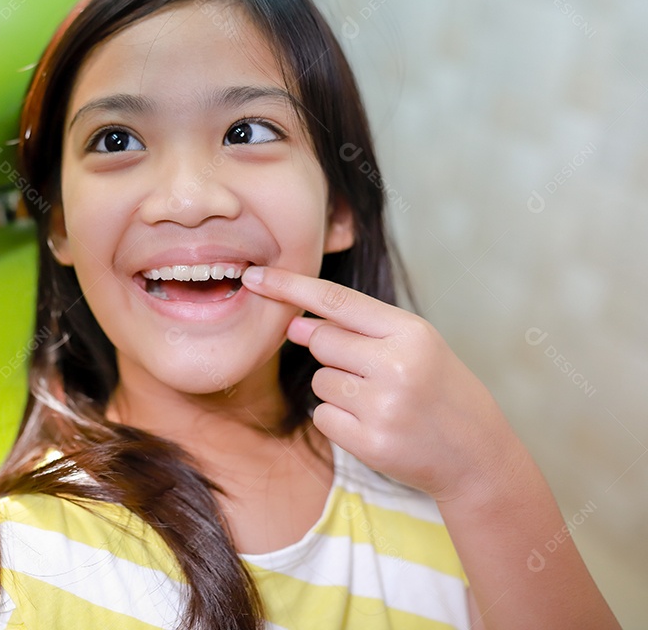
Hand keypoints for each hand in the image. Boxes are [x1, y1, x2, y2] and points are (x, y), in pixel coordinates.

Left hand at [241, 265, 522, 503]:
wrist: (477, 455)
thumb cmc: (439, 389)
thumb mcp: (414, 346)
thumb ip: (356, 330)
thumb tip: (295, 324)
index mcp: (410, 332)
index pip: (335, 300)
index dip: (289, 286)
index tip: (255, 276)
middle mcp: (396, 366)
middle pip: (320, 341)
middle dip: (332, 352)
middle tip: (370, 371)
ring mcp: (382, 406)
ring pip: (319, 380)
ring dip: (338, 388)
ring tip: (381, 400)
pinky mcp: (368, 442)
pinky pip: (322, 415)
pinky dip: (338, 418)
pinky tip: (373, 423)